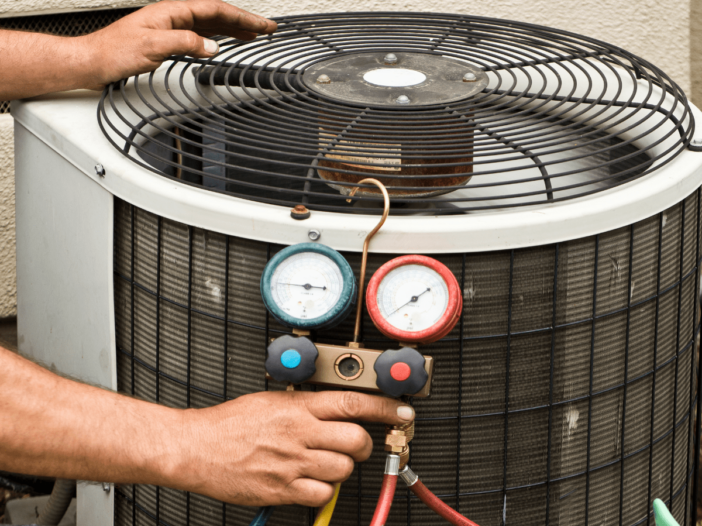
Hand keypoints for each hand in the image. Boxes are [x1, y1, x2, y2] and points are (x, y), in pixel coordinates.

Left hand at [81, 0, 276, 88]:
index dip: (243, 17)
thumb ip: (185, 43)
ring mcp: (172, 28)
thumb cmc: (115, 51)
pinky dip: (219, 37)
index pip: (216, 10)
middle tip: (267, 28)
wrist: (94, 61)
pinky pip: (201, 35)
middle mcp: (174, 16)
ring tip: (254, 34)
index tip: (263, 25)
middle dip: (244, 21)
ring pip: (211, 25)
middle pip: (217, 15)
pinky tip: (225, 41)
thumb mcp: (153, 46)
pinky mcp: (169, 40)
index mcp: (172, 11)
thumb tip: (212, 46)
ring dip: (234, 29)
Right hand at [172, 391, 414, 505]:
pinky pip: (322, 494)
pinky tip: (309, 482)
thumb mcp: (270, 400)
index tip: (400, 412)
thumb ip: (304, 405)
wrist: (196, 447)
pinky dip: (322, 491)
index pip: (353, 403)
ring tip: (324, 463)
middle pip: (357, 441)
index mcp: (298, 407)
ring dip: (341, 468)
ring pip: (343, 469)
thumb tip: (333, 408)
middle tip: (356, 446)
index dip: (384, 408)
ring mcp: (292, 463)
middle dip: (364, 445)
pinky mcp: (282, 489)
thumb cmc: (229, 423)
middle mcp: (300, 433)